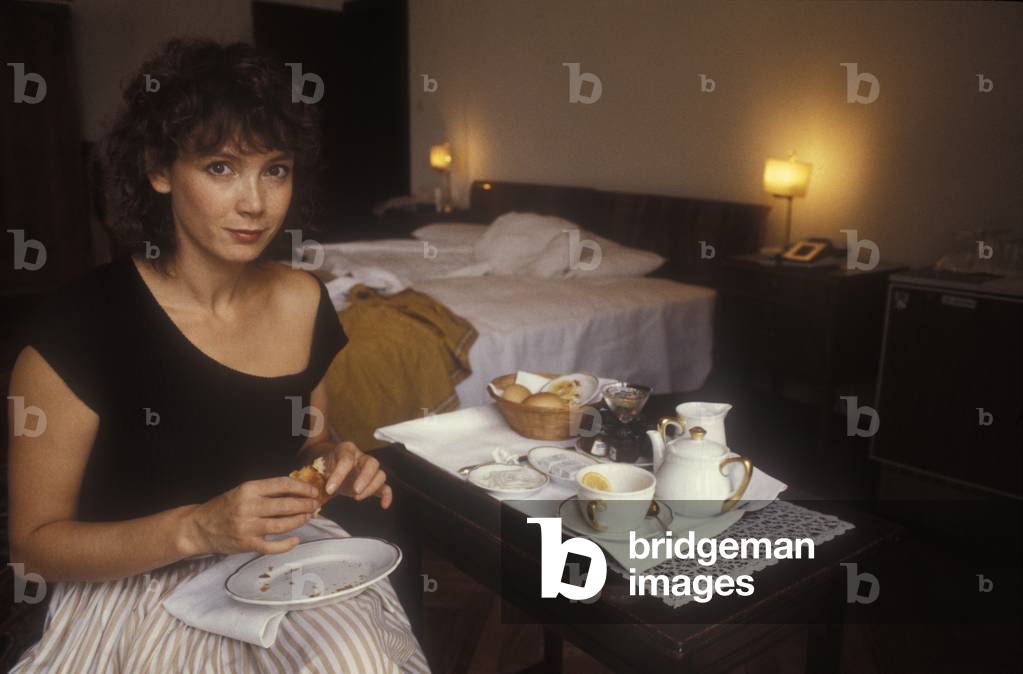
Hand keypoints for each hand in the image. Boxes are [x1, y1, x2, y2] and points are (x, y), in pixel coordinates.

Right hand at [185, 477, 320, 555]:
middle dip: (305, 505)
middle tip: (316, 504)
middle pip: (286, 505)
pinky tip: (296, 539)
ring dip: (299, 521)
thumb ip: (265, 491)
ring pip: (282, 525)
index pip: (282, 484)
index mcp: (249, 489)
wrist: (199, 527)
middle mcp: (248, 507)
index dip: (302, 487)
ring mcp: (248, 527)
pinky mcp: (247, 544)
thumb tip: (296, 490)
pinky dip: (287, 544)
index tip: (313, 490)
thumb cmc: (224, 507)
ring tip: (308, 517)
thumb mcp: (242, 491)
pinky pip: (272, 546)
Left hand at [320, 441, 392, 508]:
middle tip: (355, 491)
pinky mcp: (373, 482)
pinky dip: (387, 496)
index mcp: (347, 450)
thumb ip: (317, 479)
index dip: (339, 475)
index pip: (346, 460)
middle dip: (364, 478)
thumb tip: (317, 495)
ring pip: (380, 474)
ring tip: (357, 497)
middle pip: (371, 463)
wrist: (330, 466)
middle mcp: (361, 457)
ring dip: (372, 487)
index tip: (329, 489)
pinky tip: (384, 505)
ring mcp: (370, 469)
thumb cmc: (325, 467)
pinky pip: (385, 487)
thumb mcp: (319, 468)